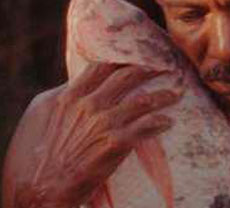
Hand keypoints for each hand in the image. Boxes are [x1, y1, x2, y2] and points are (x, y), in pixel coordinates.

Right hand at [13, 63, 181, 207]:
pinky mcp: (116, 143)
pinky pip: (147, 126)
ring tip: (177, 93)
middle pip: (128, 76)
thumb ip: (61, 96)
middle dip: (151, 69)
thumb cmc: (34, 156)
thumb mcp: (41, 116)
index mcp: (70, 96)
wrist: (40, 191)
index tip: (140, 55)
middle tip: (167, 67)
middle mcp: (89, 105)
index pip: (102, 67)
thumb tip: (77, 84)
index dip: (124, 58)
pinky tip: (168, 121)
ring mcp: (104, 123)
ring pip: (143, 100)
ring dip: (164, 95)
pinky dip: (161, 121)